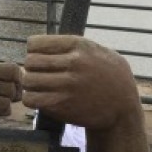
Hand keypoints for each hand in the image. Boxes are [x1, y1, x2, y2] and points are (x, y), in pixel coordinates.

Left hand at [21, 35, 139, 131]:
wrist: (123, 108)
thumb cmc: (112, 77)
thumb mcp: (100, 52)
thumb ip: (75, 46)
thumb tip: (45, 43)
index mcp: (79, 45)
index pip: (35, 43)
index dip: (34, 51)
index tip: (40, 58)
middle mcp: (72, 63)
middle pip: (30, 62)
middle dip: (31, 68)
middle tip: (38, 74)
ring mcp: (67, 85)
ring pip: (28, 81)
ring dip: (30, 85)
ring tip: (38, 87)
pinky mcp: (63, 105)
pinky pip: (32, 99)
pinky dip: (32, 99)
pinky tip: (41, 99)